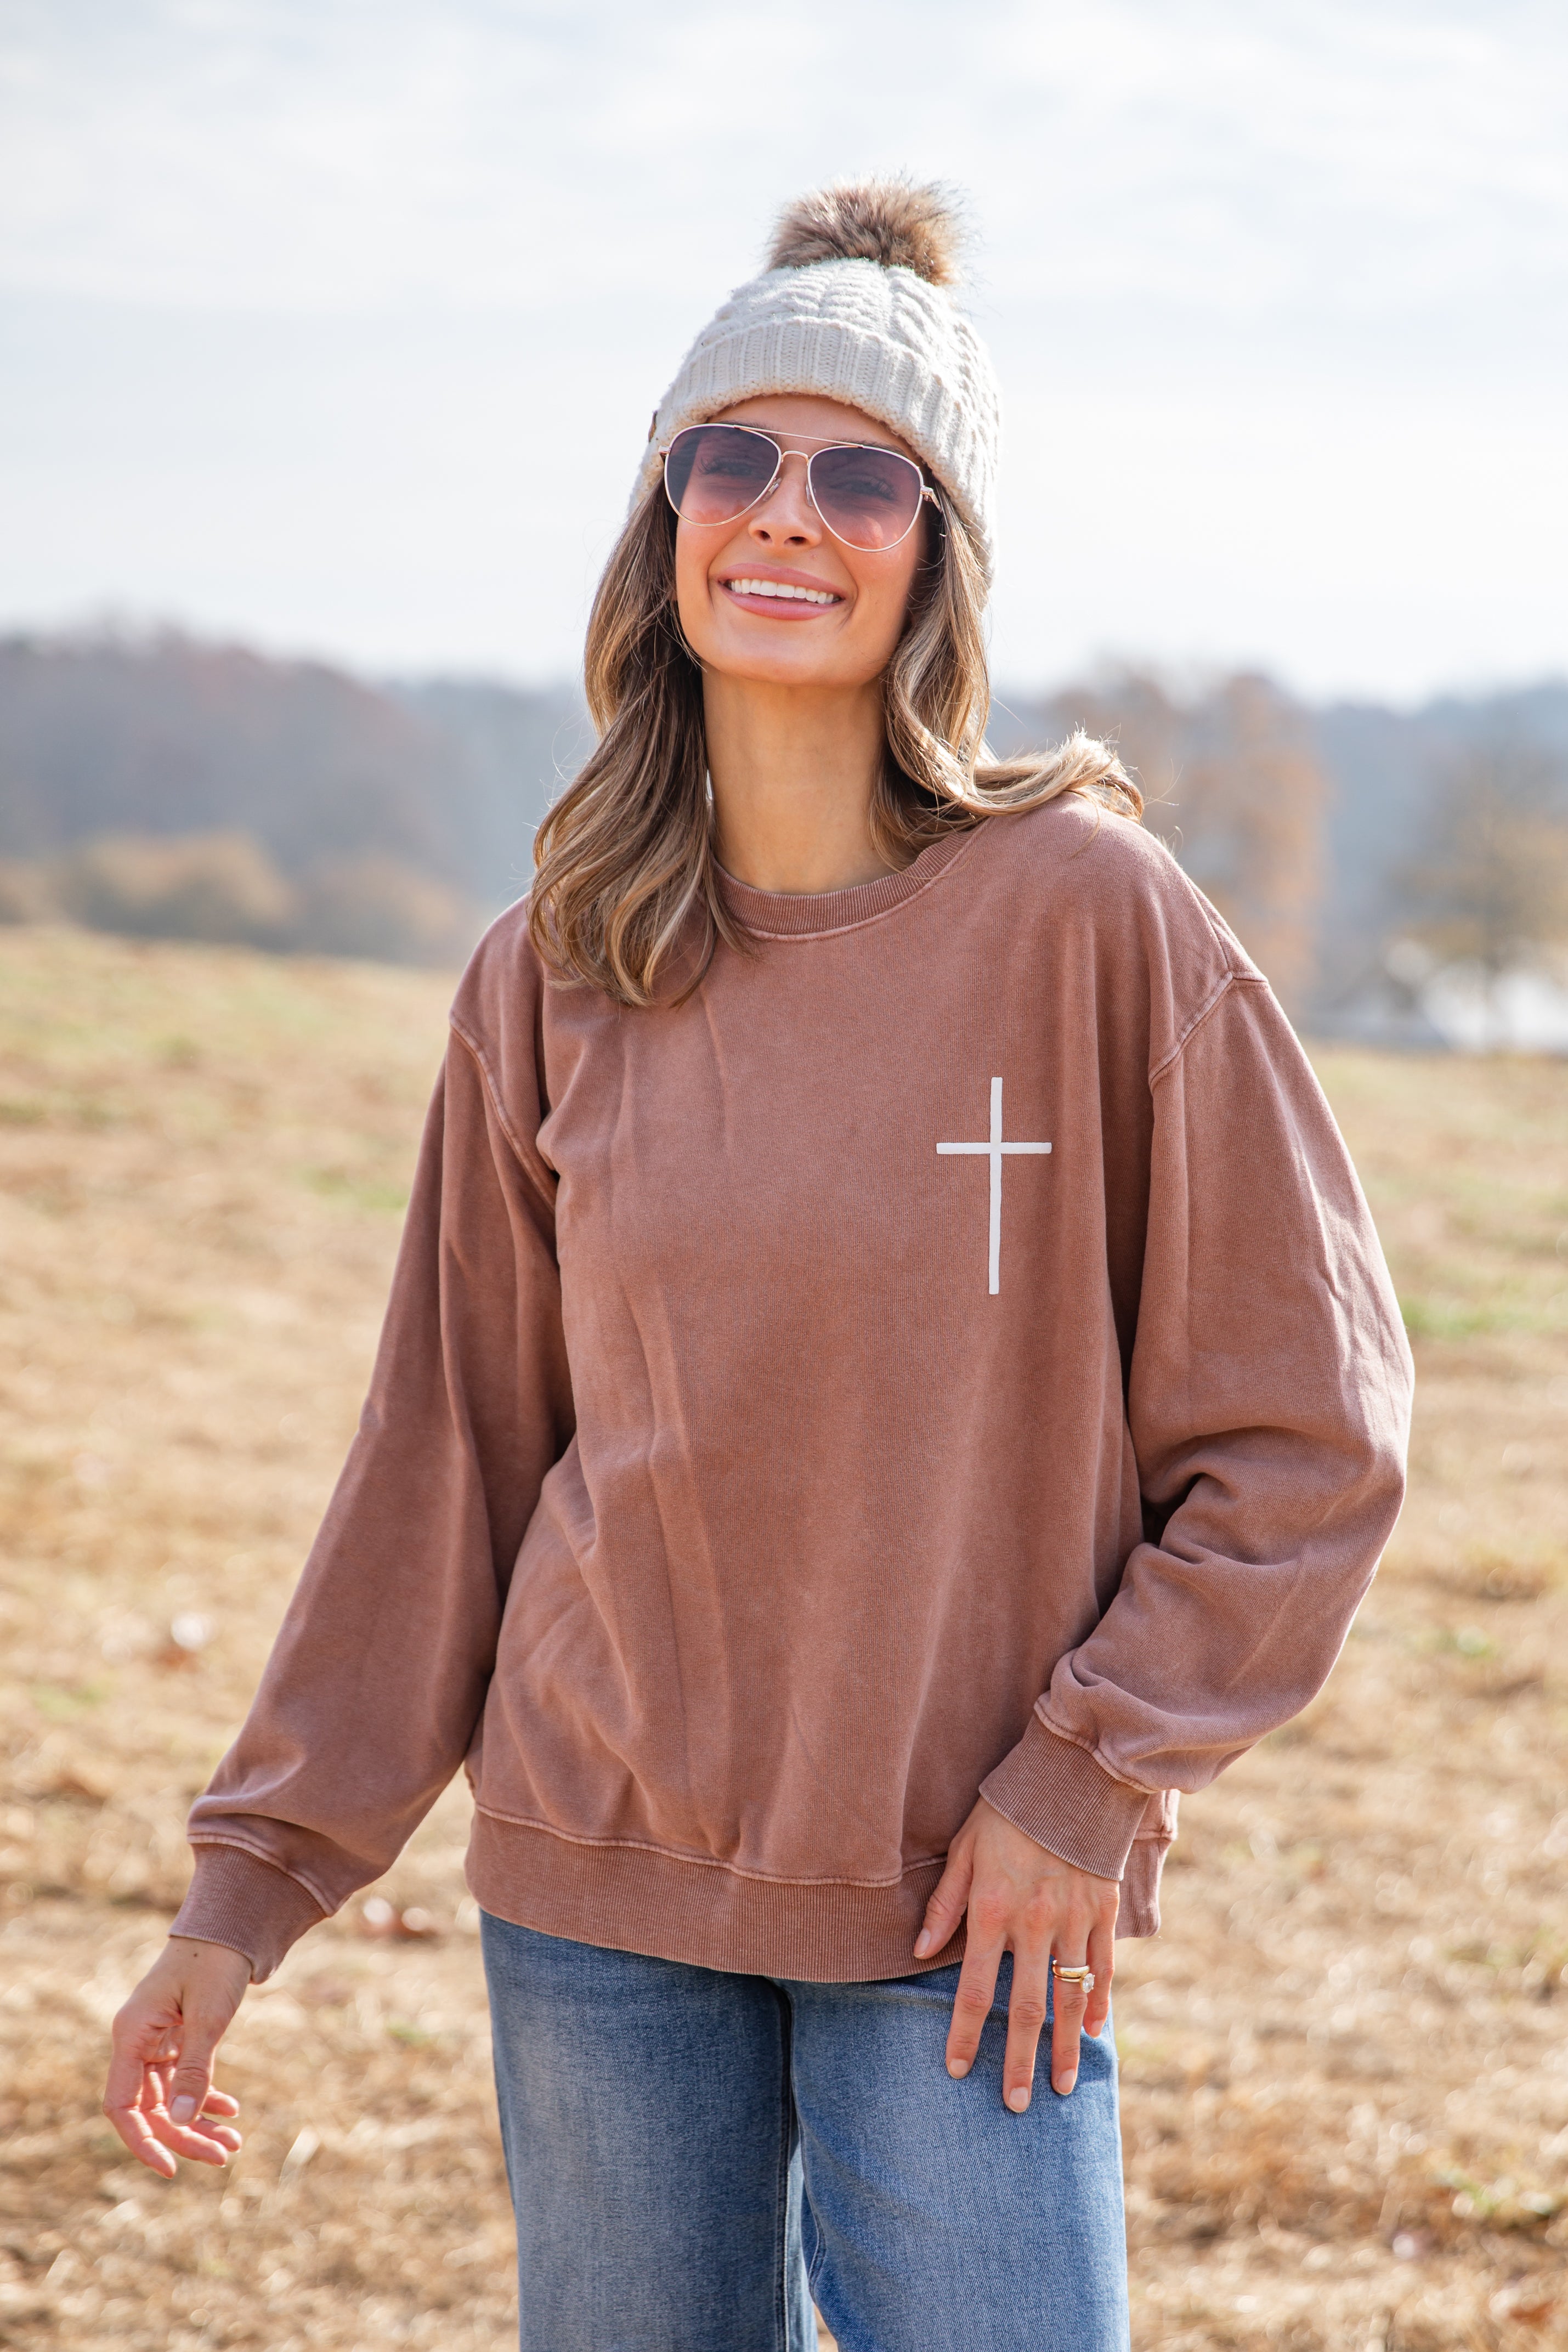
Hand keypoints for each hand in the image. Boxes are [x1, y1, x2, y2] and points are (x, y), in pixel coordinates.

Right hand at [104, 1937, 251, 2175]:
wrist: (229, 1926)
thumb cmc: (215, 1963)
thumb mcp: (209, 2017)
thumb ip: (196, 2069)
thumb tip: (184, 2122)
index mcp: (132, 2035)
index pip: (122, 2105)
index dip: (141, 2141)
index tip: (170, 2168)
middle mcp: (138, 2043)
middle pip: (151, 2109)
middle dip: (185, 2136)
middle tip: (225, 2155)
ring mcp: (156, 2042)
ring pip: (170, 2099)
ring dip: (198, 2123)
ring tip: (233, 2143)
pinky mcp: (177, 2040)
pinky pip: (185, 2081)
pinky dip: (206, 2099)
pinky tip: (230, 2112)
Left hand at [914, 1797, 1117, 2109]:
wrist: (1068, 1777)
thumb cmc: (1005, 1812)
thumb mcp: (963, 1849)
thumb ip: (943, 1903)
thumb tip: (918, 1952)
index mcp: (991, 1911)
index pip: (973, 1990)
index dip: (965, 2034)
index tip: (958, 2071)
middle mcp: (1032, 1923)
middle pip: (1025, 2007)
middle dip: (1019, 2061)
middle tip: (1016, 2106)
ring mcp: (1072, 1920)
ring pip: (1069, 1998)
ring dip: (1064, 2047)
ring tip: (1060, 2087)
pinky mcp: (1103, 1911)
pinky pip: (1103, 1967)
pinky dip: (1100, 2002)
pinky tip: (1095, 2033)